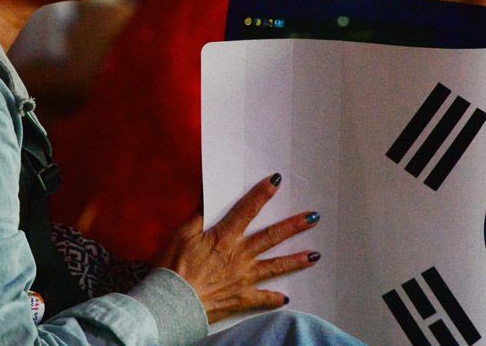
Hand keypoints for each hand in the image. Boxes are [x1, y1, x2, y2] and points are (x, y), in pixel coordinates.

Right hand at [153, 174, 319, 322]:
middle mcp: (239, 256)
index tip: (276, 181)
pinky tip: (286, 298)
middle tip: (314, 217)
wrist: (170, 303)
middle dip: (294, 226)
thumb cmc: (172, 268)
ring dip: (295, 260)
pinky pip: (261, 299)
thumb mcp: (181, 234)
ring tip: (315, 255)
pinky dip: (274, 299)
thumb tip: (207, 194)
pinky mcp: (239, 299)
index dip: (262, 194)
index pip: (247, 210)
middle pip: (271, 237)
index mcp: (224, 237)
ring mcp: (242, 278)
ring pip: (274, 266)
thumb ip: (198, 215)